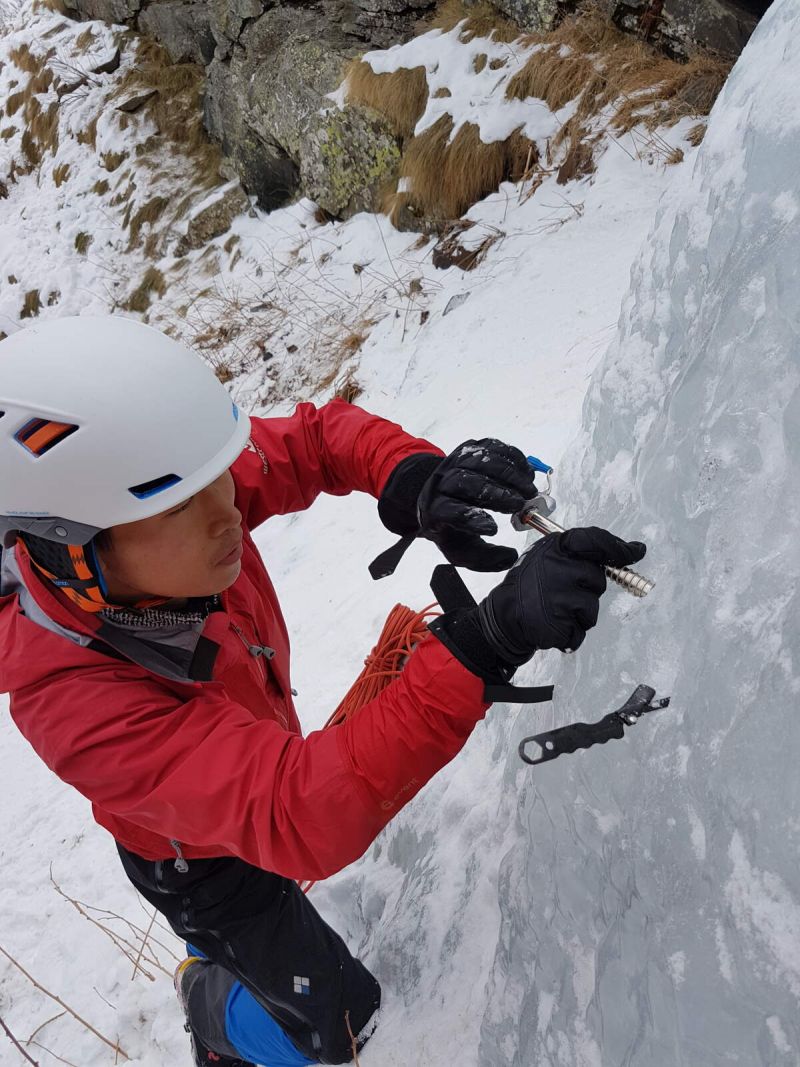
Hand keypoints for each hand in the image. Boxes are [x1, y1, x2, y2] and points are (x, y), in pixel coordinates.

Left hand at [379, 440, 537, 571]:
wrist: (437, 493)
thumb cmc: (453, 525)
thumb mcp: (462, 549)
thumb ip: (486, 559)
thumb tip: (511, 557)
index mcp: (436, 511)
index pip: (449, 512)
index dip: (471, 519)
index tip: (494, 529)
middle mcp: (442, 483)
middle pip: (466, 482)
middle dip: (496, 493)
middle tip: (520, 504)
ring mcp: (455, 461)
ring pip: (481, 460)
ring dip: (510, 474)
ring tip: (529, 490)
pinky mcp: (469, 448)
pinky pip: (492, 446)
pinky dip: (513, 458)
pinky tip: (526, 473)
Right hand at [429, 527, 646, 678]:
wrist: (503, 618)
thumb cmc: (529, 587)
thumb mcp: (547, 558)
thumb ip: (578, 555)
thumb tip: (624, 553)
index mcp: (555, 548)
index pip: (595, 541)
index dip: (619, 547)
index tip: (636, 551)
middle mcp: (557, 568)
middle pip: (597, 579)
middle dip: (587, 590)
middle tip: (562, 593)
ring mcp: (558, 596)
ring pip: (591, 608)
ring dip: (579, 614)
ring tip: (556, 610)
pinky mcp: (558, 623)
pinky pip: (581, 630)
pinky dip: (571, 632)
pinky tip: (554, 624)